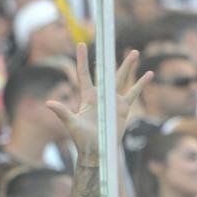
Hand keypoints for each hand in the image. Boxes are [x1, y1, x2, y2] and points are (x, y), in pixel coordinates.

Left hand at [46, 43, 152, 165]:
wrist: (96, 152)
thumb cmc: (82, 140)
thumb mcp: (72, 125)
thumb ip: (62, 113)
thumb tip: (48, 104)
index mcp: (87, 97)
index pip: (84, 75)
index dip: (82, 60)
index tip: (81, 45)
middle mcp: (100, 96)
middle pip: (106, 73)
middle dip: (109, 59)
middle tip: (111, 44)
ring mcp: (112, 101)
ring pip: (121, 79)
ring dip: (128, 67)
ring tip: (134, 53)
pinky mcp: (123, 108)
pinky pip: (133, 93)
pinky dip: (141, 84)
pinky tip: (149, 74)